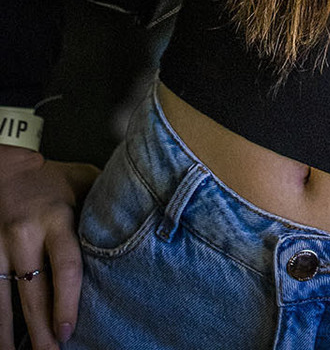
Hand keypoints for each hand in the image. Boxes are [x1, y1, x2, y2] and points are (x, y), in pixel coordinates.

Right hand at [0, 147, 99, 349]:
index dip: (67, 301)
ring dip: (12, 334)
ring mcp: (0, 247)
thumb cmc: (54, 180)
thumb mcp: (84, 182)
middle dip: (41, 329)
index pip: (65, 265)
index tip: (68, 329)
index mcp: (56, 217)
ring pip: (4, 300)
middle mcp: (25, 235)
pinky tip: (3, 340)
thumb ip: (103, 207)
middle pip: (33, 292)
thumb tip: (143, 222)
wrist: (7, 170)